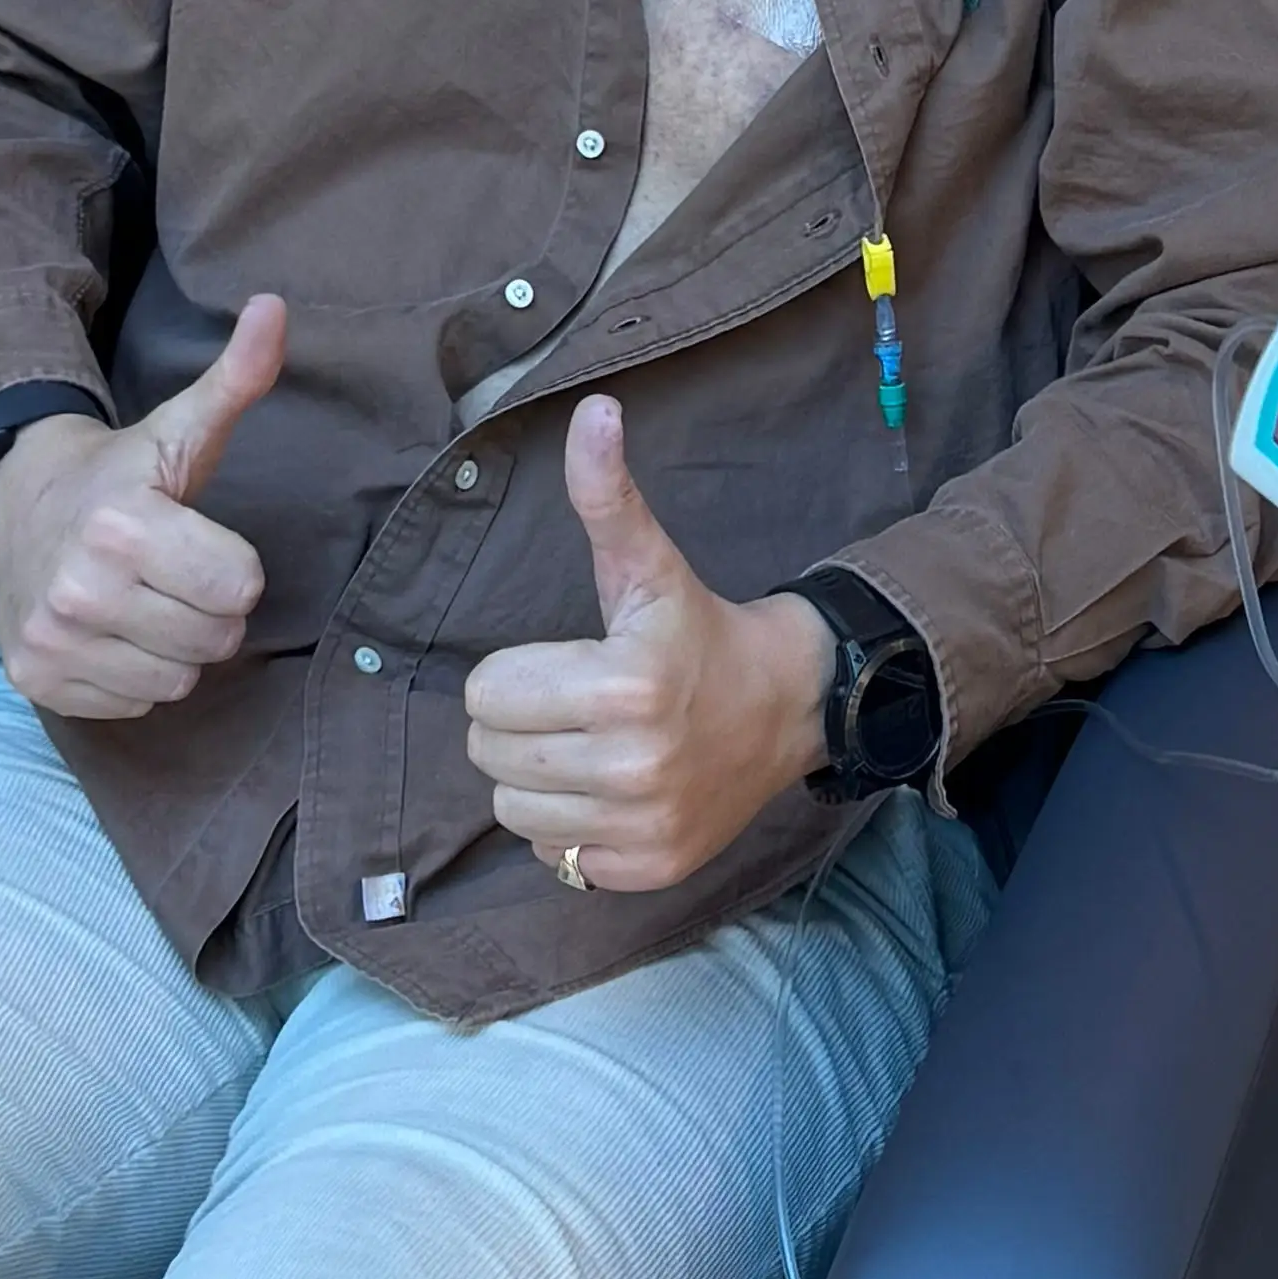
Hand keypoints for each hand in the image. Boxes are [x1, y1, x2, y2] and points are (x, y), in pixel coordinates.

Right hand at [0, 297, 280, 718]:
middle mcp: (79, 588)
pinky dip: (132, 676)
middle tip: (176, 575)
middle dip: (210, 611)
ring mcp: (53, 640)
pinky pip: (132, 705)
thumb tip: (275, 307)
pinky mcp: (36, 681)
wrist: (14, 505)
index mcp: (123, 524)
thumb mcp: (179, 427)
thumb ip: (237, 378)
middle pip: (213, 640)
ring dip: (174, 648)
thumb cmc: (120, 474)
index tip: (201, 542)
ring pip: (176, 681)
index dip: (233, 566)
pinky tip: (113, 631)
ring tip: (145, 602)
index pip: (239, 587)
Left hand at [464, 398, 836, 893]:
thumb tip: (592, 410)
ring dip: (538, 779)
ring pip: (511, 812)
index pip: (486, 695)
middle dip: (519, 723)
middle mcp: (631, 765)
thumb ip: (607, 496)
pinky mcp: (647, 868)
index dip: (516, 673)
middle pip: (489, 755)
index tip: (568, 664)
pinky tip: (611, 791)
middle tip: (573, 704)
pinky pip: (552, 858)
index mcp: (623, 685)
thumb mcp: (649, 564)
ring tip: (588, 747)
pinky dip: (569, 828)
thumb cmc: (699, 631)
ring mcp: (640, 825)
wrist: (790, 708)